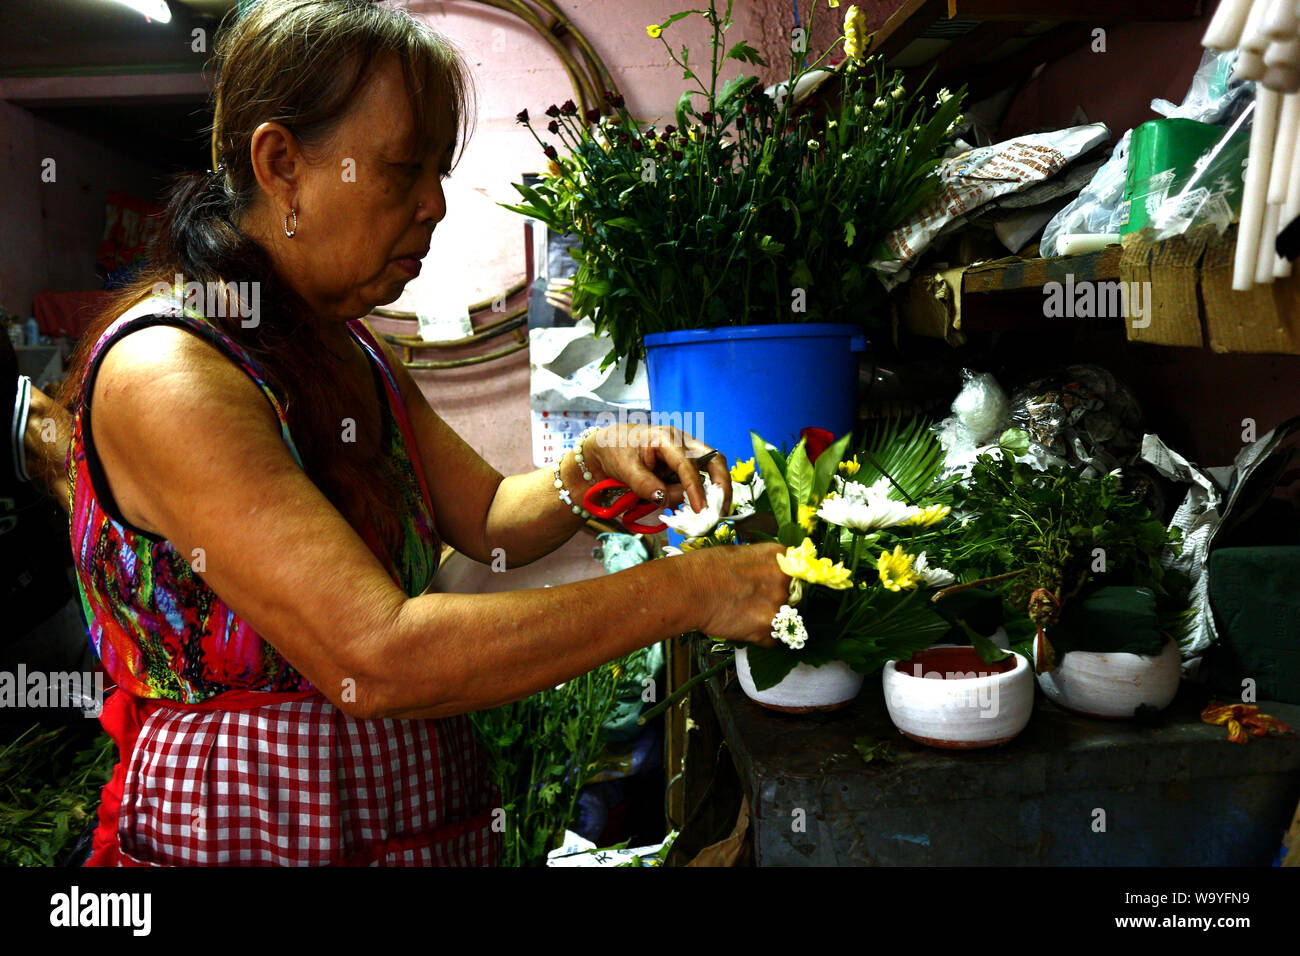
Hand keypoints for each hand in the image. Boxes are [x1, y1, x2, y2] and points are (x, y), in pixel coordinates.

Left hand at [582, 423, 730, 515]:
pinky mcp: (682, 466)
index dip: (696, 489)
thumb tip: (663, 498)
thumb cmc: (614, 450)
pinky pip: (696, 481)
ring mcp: (684, 454)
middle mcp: (682, 443)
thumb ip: (644, 484)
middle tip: (721, 510)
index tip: (700, 510)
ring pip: (708, 472)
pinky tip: (687, 507)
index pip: (688, 464)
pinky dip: (695, 495)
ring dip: (705, 494)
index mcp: (666, 438)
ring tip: (692, 512)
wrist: (605, 446)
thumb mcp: (624, 468)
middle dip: (721, 485)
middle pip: (714, 460)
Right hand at [685, 542, 789, 646]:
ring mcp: (777, 607)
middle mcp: (784, 582)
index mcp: (780, 558)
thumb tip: (766, 573)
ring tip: (743, 614)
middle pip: (792, 597)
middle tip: (752, 601)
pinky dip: (759, 637)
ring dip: (767, 620)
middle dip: (776, 602)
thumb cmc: (706, 567)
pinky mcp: (766, 630)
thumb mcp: (741, 553)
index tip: (772, 586)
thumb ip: (762, 564)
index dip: (783, 582)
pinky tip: (741, 626)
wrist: (688, 590)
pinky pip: (772, 639)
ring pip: (783, 620)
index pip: (796, 574)